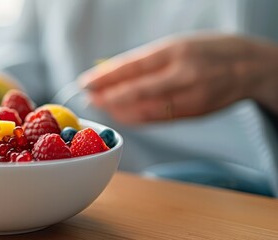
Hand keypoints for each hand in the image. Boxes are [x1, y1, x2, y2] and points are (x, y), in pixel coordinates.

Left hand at [79, 33, 277, 124]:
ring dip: (118, 111)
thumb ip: (144, 60)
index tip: (85, 82)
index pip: (132, 67)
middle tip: (89, 98)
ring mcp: (190, 97)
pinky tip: (122, 114)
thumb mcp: (176, 44)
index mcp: (176, 51)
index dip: (105, 78)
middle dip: (107, 98)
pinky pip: (157, 119)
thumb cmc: (209, 50)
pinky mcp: (193, 113)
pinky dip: (136, 118)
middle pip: (136, 92)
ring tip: (102, 106)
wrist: (251, 67)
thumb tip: (109, 73)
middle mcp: (184, 75)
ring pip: (145, 110)